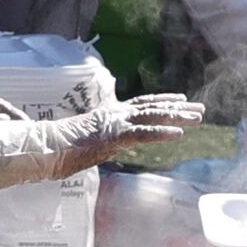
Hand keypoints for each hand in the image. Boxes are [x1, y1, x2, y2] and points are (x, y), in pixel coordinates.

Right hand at [56, 93, 211, 174]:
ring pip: (152, 117)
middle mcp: (115, 114)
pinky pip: (143, 134)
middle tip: (200, 108)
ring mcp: (115, 123)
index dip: (162, 100)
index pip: (141, 104)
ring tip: (197, 117)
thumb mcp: (84, 142)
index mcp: (109, 114)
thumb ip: (97, 141)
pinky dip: (162, 133)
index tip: (181, 98)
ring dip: (177, 117)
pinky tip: (179, 134)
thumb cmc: (59, 147)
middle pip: (153, 108)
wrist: (46, 147)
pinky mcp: (114, 136)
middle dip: (178, 108)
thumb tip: (99, 149)